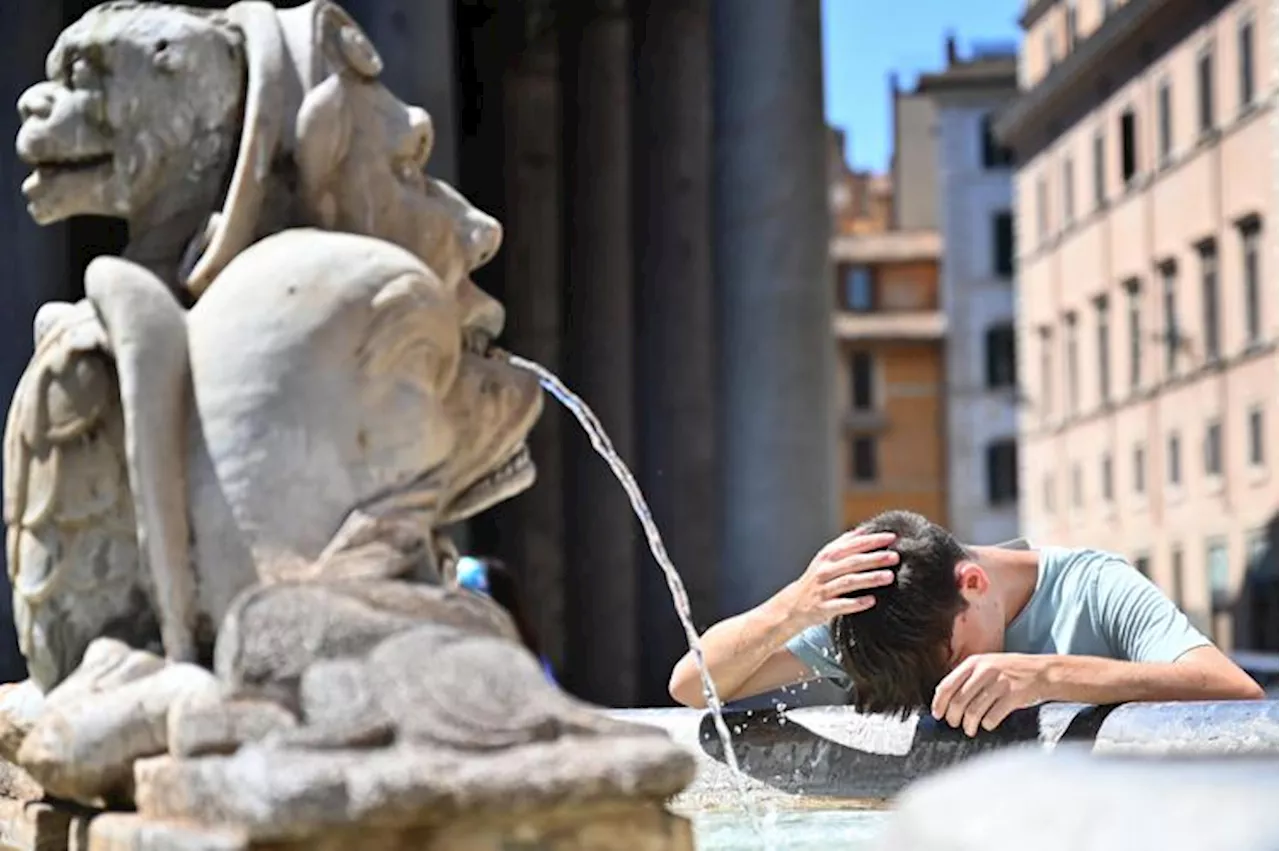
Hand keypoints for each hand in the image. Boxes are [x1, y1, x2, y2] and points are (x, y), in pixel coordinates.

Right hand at [779, 530, 898, 630]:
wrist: (794, 604)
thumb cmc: (818, 578)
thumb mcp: (827, 557)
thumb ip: (845, 543)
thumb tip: (867, 529)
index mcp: (828, 556)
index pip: (852, 545)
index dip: (872, 540)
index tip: (892, 537)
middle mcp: (825, 570)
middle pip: (853, 562)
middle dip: (875, 558)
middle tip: (895, 556)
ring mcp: (823, 589)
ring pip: (848, 582)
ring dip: (869, 578)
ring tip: (889, 577)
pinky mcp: (823, 607)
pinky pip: (841, 605)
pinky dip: (856, 603)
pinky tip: (871, 601)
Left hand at [932, 653, 1051, 735]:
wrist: (1043, 671)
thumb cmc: (1011, 670)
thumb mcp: (986, 664)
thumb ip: (968, 677)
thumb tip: (945, 699)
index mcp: (974, 662)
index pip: (947, 685)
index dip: (939, 703)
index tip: (937, 714)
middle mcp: (985, 671)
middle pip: (958, 701)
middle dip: (953, 717)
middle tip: (954, 724)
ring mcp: (999, 683)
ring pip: (973, 711)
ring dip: (969, 725)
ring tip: (970, 729)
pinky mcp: (1013, 696)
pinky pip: (992, 716)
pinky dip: (987, 724)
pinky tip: (988, 724)